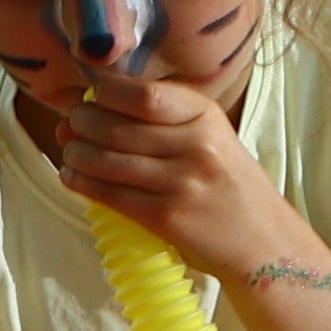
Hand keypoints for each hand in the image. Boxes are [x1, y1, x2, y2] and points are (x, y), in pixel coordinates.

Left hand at [46, 69, 314, 289]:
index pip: (143, 94)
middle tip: (71, 125)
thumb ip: (165, 119)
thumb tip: (93, 105)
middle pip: (117, 127)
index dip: (106, 91)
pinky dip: (82, 183)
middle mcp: (195, 145)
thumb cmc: (227, 183)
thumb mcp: (211, 136)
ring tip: (69, 150)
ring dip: (76, 153)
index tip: (90, 95)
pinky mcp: (166, 217)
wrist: (261, 239)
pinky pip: (110, 194)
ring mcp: (181, 182)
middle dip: (82, 123)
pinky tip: (71, 176)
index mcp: (205, 116)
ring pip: (108, 160)